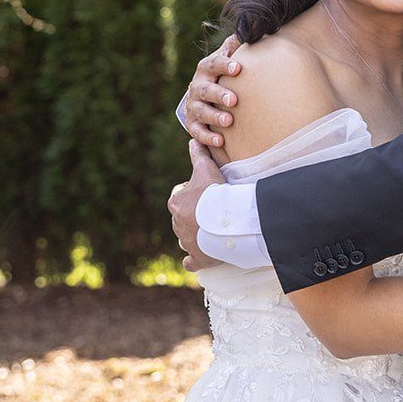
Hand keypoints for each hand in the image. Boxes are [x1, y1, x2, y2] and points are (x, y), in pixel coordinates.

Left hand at [168, 140, 226, 271]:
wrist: (226, 219)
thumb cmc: (214, 192)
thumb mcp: (205, 169)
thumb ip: (198, 156)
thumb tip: (192, 141)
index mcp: (176, 202)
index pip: (179, 196)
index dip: (191, 194)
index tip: (204, 194)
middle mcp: (177, 223)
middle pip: (182, 218)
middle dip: (193, 215)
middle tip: (210, 212)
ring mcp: (186, 241)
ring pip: (185, 238)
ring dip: (193, 235)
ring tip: (208, 232)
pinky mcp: (197, 258)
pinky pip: (190, 261)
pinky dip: (193, 260)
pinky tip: (198, 257)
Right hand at [183, 33, 243, 147]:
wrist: (206, 96)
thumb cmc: (225, 75)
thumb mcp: (231, 59)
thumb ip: (239, 45)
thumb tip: (254, 23)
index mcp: (207, 68)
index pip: (213, 63)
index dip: (224, 65)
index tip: (238, 68)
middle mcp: (197, 86)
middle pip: (204, 89)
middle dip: (218, 94)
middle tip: (234, 100)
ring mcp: (194, 106)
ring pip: (200, 111)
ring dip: (213, 117)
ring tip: (229, 122)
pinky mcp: (193, 124)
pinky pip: (197, 132)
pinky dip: (207, 137)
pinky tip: (221, 142)